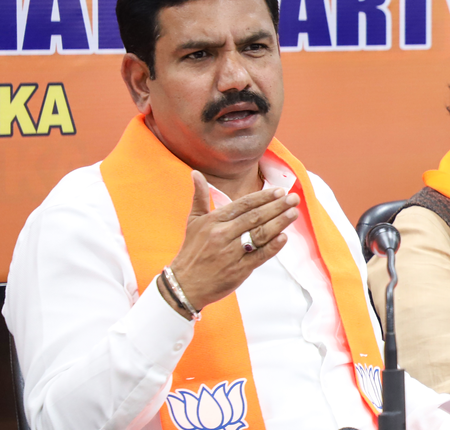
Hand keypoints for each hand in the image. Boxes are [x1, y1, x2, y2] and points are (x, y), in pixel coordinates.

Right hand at [159, 170, 299, 316]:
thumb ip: (200, 196)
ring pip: (260, 235)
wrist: (184, 284)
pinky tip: (284, 238)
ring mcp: (231, 253)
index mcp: (214, 221)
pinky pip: (259, 256)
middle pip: (255, 217)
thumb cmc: (191, 251)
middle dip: (277, 206)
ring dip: (279, 223)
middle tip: (293, 198)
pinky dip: (272, 247)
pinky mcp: (238, 270)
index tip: (279, 191)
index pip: (243, 204)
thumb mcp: (193, 221)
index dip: (263, 197)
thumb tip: (196, 173)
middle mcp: (223, 235)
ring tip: (293, 213)